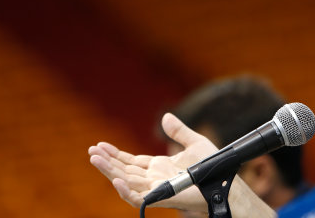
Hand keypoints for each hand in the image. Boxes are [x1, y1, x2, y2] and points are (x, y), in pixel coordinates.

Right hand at [88, 112, 217, 211]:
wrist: (224, 181)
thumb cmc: (212, 166)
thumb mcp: (194, 142)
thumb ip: (179, 131)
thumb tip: (166, 117)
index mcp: (158, 166)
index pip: (130, 161)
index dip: (115, 154)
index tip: (100, 145)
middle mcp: (153, 178)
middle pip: (123, 170)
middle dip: (107, 161)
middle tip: (91, 151)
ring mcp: (156, 189)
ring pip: (125, 182)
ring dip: (109, 171)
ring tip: (94, 159)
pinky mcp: (160, 198)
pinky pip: (138, 198)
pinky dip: (125, 191)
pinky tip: (115, 180)